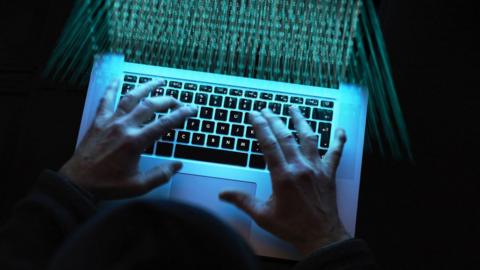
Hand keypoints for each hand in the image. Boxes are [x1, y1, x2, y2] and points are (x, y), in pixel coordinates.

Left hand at [59, 80, 196, 199]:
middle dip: (168, 100)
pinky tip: (118, 78)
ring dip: (146, 87)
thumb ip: (160, 175)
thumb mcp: (138, 186)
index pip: (164, 124)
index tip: (191, 109)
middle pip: (150, 106)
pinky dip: (112, 87)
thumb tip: (177, 165)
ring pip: (131, 97)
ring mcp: (110, 122)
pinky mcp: (98, 121)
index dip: (180, 115)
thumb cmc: (108, 185)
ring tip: (158, 81)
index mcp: (135, 142)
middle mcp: (124, 127)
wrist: (78, 182)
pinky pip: (106, 100)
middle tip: (178, 101)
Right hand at [220, 107, 349, 255]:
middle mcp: (300, 168)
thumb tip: (223, 194)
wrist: (320, 236)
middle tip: (266, 109)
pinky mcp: (329, 174)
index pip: (269, 144)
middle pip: (286, 136)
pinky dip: (339, 140)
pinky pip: (336, 153)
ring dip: (301, 120)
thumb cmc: (293, 227)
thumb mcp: (263, 216)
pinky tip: (340, 129)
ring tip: (294, 108)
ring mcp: (316, 168)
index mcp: (283, 176)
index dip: (260, 126)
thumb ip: (243, 201)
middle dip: (274, 119)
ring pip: (309, 137)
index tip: (255, 115)